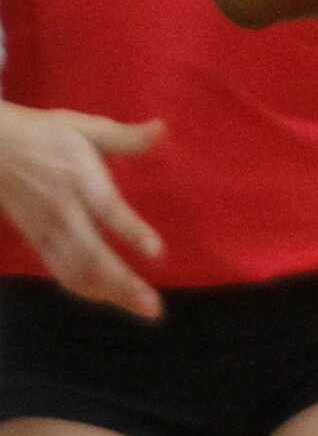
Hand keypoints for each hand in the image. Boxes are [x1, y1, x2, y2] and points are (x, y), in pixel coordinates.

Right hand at [0, 104, 166, 318]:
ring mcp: (47, 231)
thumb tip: (162, 128)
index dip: (131, 232)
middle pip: (92, 256)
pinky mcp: (37, 241)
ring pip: (77, 272)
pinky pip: (61, 272)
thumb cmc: (44, 134)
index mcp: (78, 180)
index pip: (108, 211)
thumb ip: (126, 137)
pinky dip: (85, 289)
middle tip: (154, 306)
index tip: (156, 252)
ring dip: (109, 293)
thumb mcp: (85, 127)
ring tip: (142, 308)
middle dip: (122, 284)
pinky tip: (109, 298)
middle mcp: (62, 212)